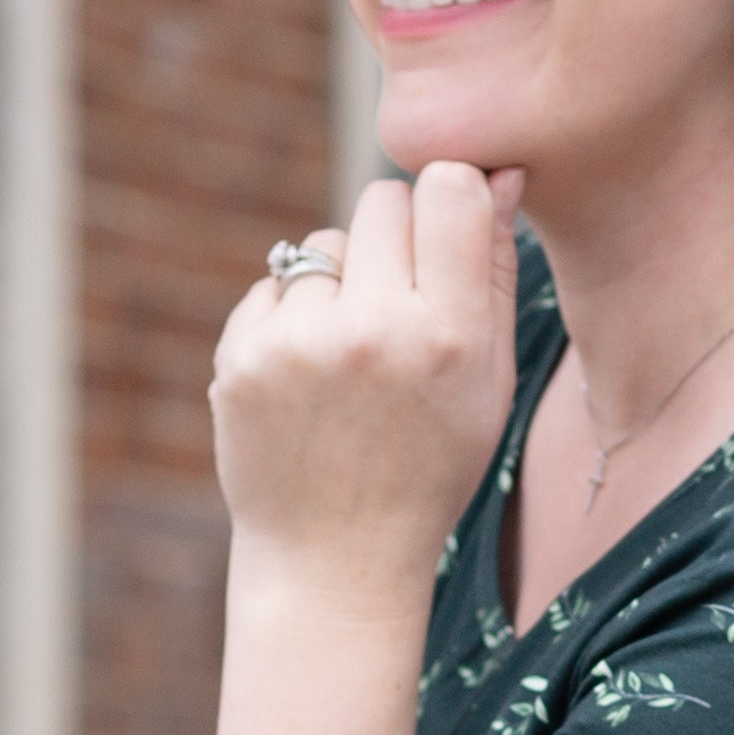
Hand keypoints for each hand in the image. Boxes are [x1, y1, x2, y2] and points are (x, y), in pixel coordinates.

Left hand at [207, 160, 520, 592]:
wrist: (335, 561)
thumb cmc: (428, 467)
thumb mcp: (489, 384)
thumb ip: (494, 274)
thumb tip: (494, 173)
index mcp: (450, 337)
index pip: (448, 188)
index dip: (451, 199)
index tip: (447, 235)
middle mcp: (373, 332)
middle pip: (383, 200)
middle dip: (396, 237)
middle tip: (400, 303)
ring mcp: (298, 345)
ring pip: (323, 244)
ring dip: (339, 282)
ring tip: (350, 357)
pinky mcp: (240, 358)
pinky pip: (272, 286)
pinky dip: (289, 319)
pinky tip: (307, 382)